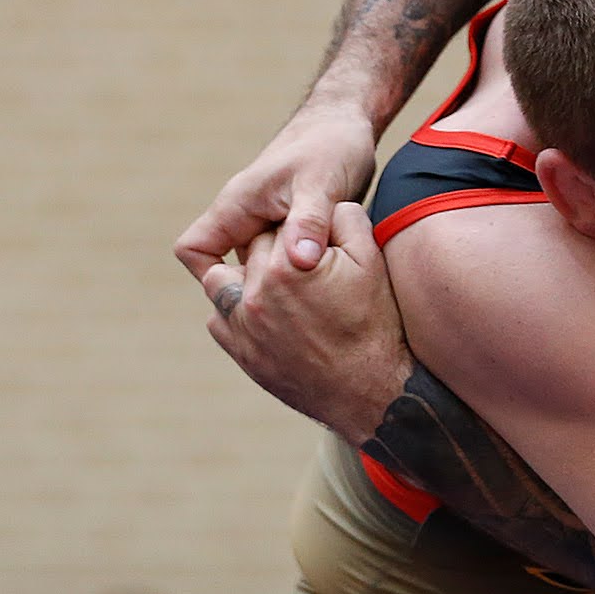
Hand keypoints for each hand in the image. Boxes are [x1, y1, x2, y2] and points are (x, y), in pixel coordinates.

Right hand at [173, 101, 381, 279]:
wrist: (349, 124)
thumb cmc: (331, 145)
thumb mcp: (321, 183)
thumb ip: (308, 221)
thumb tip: (298, 262)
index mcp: (237, 206)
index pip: (194, 250)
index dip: (211, 278)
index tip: (251, 294)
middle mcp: (246, 218)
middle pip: (228, 269)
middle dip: (254, 291)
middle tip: (293, 308)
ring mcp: (268, 225)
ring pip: (259, 269)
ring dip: (282, 285)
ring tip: (316, 299)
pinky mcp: (292, 231)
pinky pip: (284, 263)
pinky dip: (301, 276)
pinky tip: (331, 284)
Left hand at [195, 202, 413, 441]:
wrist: (370, 389)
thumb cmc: (374, 324)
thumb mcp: (371, 261)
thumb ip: (345, 218)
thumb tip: (328, 203)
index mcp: (286, 265)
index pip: (275, 227)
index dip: (295, 234)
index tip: (311, 247)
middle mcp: (256, 294)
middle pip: (249, 252)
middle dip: (271, 253)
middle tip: (300, 269)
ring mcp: (243, 327)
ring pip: (223, 281)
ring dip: (243, 276)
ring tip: (273, 285)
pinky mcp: (241, 353)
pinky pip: (219, 318)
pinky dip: (235, 310)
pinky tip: (263, 313)